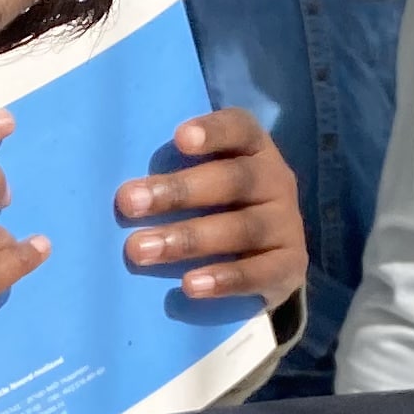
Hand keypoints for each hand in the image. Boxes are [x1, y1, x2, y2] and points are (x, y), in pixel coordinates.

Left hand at [118, 109, 305, 310]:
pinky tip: (189, 284)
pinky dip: (224, 278)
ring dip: (188, 239)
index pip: (239, 129)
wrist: (269, 261)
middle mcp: (276, 180)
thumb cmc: (218, 208)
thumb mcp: (204, 182)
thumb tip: (123, 189)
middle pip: (232, 180)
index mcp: (254, 149)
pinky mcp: (290, 265)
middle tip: (128, 202)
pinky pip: (258, 272)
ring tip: (141, 250)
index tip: (179, 139)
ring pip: (240, 228)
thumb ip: (174, 173)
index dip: (213, 132)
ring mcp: (286, 224)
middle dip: (178, 191)